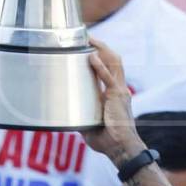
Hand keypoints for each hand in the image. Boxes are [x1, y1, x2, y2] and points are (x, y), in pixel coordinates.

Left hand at [79, 38, 144, 166]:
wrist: (120, 148)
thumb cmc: (107, 140)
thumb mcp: (89, 123)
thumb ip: (80, 114)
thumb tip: (65, 115)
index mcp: (114, 94)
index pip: (109, 69)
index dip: (101, 56)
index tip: (88, 47)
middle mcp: (119, 89)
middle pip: (114, 60)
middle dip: (101, 46)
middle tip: (87, 36)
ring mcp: (119, 91)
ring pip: (114, 62)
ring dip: (101, 49)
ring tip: (89, 39)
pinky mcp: (117, 96)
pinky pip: (108, 78)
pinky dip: (99, 66)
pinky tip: (90, 56)